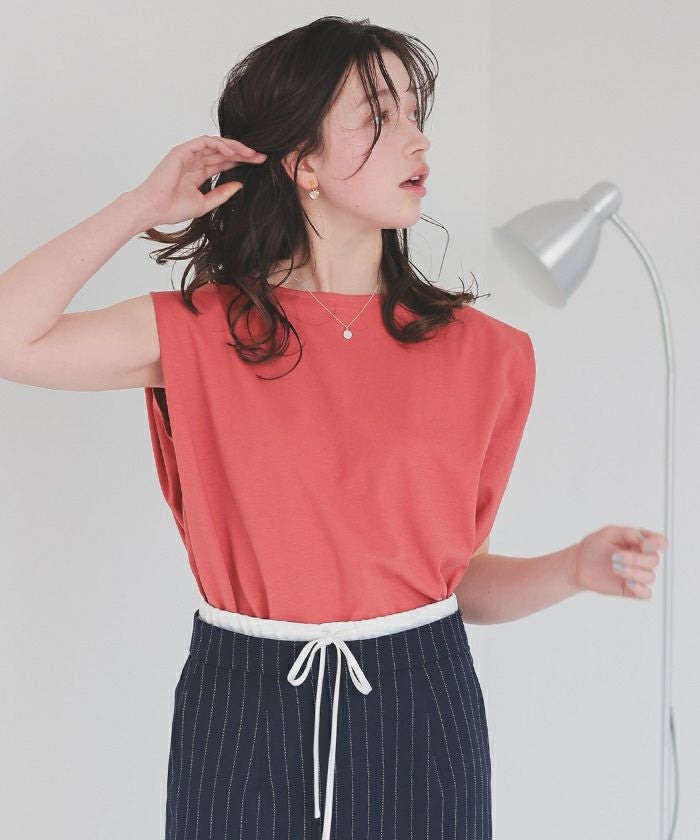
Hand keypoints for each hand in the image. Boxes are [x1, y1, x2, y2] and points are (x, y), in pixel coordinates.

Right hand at [128, 134, 266, 225]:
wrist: (153, 209)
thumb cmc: (173, 208)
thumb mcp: (205, 203)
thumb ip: (222, 194)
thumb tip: (239, 185)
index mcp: (199, 172)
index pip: (224, 162)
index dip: (241, 161)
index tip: (259, 164)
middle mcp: (194, 161)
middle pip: (223, 152)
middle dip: (243, 153)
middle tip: (261, 156)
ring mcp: (188, 154)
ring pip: (216, 144)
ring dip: (235, 147)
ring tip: (251, 153)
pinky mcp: (182, 150)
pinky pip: (205, 142)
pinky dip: (220, 144)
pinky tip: (234, 151)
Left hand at [569, 524, 667, 599]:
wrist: (579, 564)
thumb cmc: (593, 546)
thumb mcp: (606, 533)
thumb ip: (625, 532)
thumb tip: (640, 537)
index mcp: (639, 542)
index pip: (660, 542)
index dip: (657, 544)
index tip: (643, 546)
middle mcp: (642, 558)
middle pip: (654, 560)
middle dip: (635, 559)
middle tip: (615, 556)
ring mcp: (638, 574)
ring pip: (650, 576)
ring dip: (633, 572)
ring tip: (614, 567)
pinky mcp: (632, 589)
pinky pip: (646, 594)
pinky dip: (640, 590)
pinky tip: (628, 583)